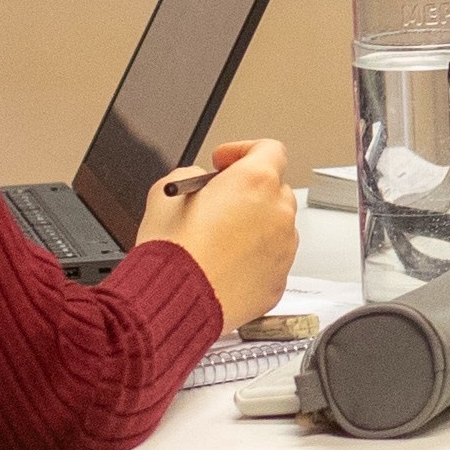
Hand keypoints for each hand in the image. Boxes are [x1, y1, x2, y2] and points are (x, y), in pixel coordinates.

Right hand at [143, 137, 300, 332]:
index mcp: (256, 182)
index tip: (223, 163)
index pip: (269, 149)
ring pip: (276, 227)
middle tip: (219, 202)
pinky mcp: (278, 282)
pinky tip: (224, 265)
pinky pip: (271, 261)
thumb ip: (191, 176)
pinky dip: (253, 259)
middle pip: (274, 189)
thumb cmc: (172, 251)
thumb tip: (198, 184)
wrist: (174, 301)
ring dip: (254, 226)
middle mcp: (278, 213)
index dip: (242, 151)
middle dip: (248, 192)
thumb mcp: (166, 192)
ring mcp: (283, 250)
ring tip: (218, 240)